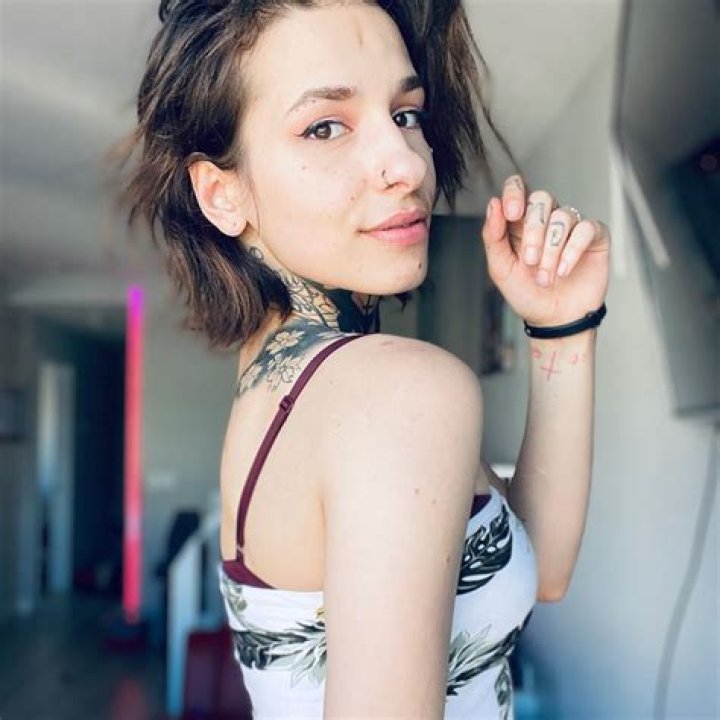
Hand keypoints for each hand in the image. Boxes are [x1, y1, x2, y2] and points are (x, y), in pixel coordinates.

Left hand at [481, 175, 610, 326]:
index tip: (512, 213)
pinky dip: (572, 250)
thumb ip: (493, 236)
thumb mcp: (501, 268)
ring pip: (563, 216)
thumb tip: (493, 203)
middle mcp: (546, 219)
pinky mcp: (594, 237)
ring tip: (545, 277)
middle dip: (533, 231)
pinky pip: (586, 229)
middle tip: (529, 261)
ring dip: (551, 250)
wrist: (553, 319)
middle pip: (542, 198)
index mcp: (520, 222)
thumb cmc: (526, 294)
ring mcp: (571, 226)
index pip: (518, 187)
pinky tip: (563, 271)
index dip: (515, 192)